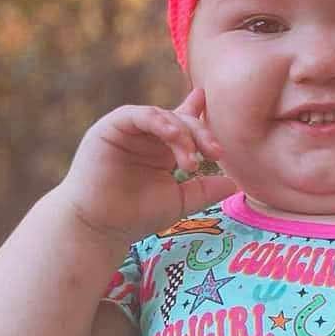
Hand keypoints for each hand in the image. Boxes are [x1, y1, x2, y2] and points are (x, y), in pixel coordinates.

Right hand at [58, 88, 239, 239]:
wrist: (99, 228)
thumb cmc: (134, 217)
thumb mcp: (179, 201)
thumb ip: (204, 190)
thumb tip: (235, 184)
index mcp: (160, 149)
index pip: (183, 124)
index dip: (199, 115)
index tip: (214, 108)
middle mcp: (145, 136)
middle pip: (180, 120)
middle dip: (201, 134)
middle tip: (216, 153)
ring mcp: (128, 130)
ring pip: (162, 116)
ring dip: (183, 134)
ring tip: (192, 161)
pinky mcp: (110, 127)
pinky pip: (138, 115)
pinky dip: (159, 123)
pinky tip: (174, 137)